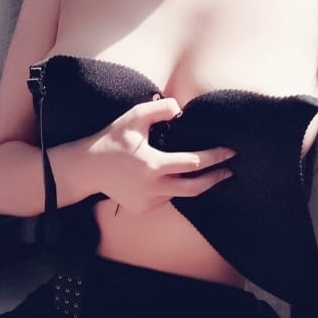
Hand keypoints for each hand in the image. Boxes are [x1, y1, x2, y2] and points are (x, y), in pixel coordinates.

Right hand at [82, 95, 236, 215]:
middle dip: (215, 179)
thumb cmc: (112, 140)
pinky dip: (170, 188)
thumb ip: (160, 109)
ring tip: (202, 172)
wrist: (87, 169)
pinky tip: (167, 177)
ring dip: (189, 182)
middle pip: (194, 188)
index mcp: (153, 165)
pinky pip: (164, 199)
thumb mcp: (134, 117)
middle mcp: (152, 188)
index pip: (193, 163)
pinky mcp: (141, 208)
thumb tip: (182, 109)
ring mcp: (147, 201)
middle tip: (229, 170)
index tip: (230, 151)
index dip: (214, 157)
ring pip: (178, 194)